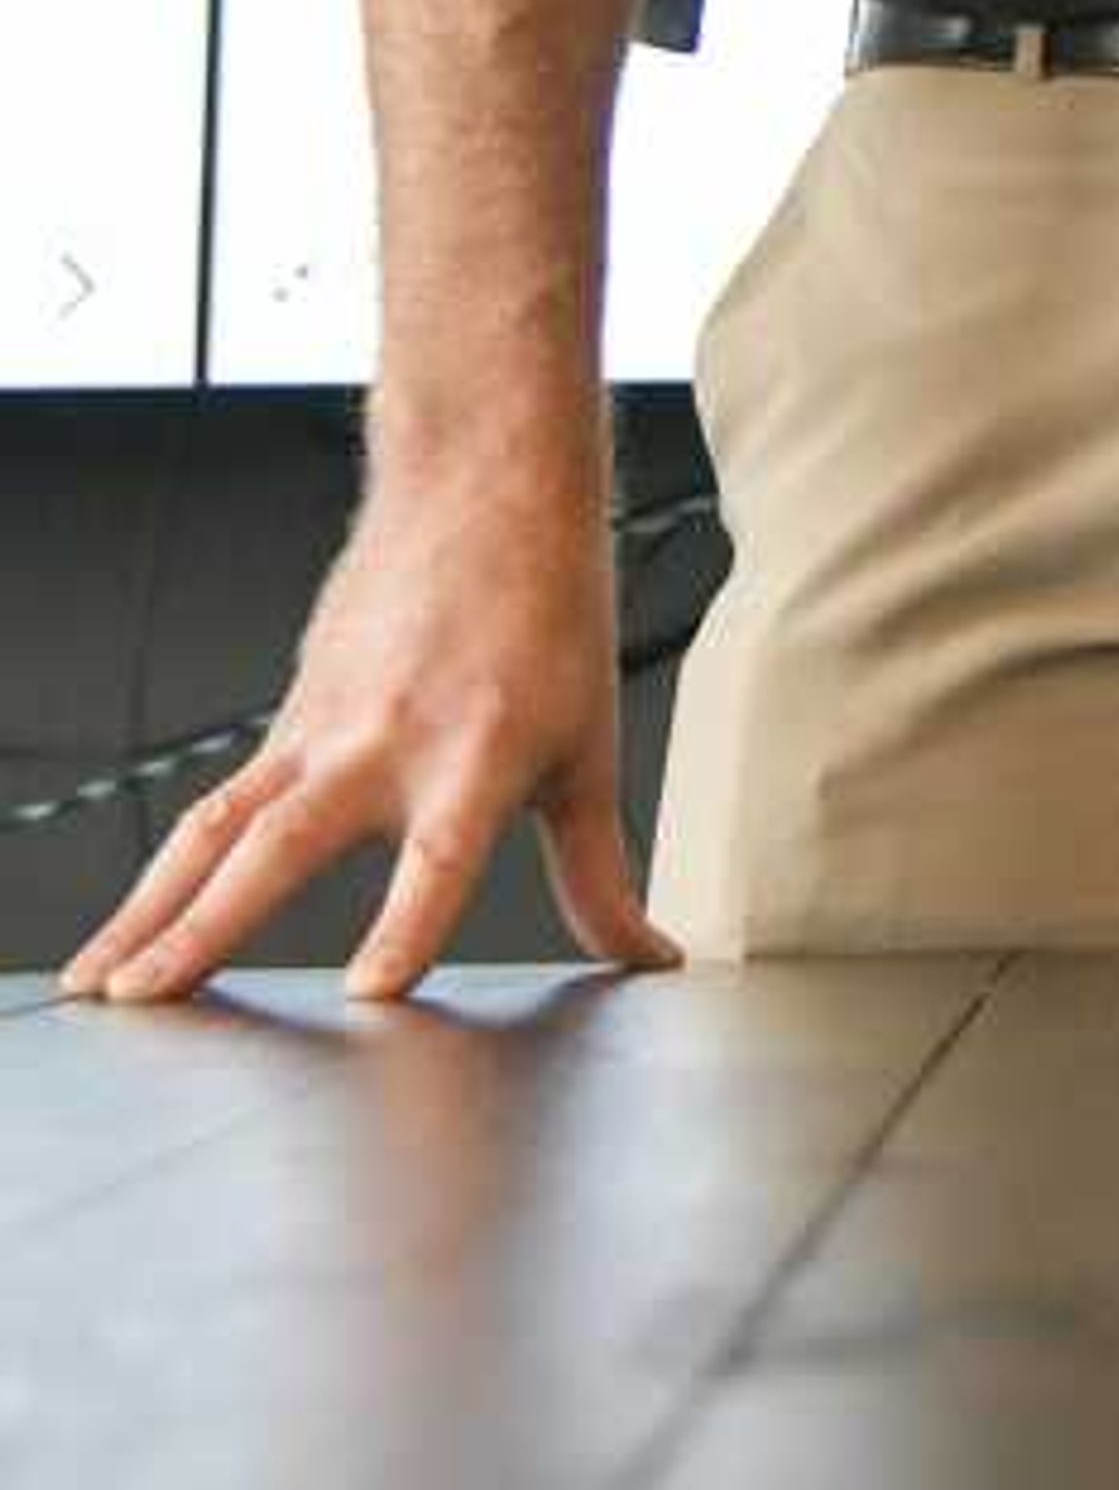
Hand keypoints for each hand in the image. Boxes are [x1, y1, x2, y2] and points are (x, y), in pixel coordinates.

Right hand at [59, 457, 677, 1008]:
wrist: (484, 491)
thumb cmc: (548, 621)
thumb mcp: (587, 754)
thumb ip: (599, 874)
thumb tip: (648, 958)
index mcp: (479, 756)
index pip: (442, 856)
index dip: (407, 923)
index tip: (368, 992)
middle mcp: (387, 745)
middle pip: (285, 843)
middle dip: (209, 927)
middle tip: (149, 998)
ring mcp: (322, 730)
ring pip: (218, 826)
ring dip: (151, 909)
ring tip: (100, 985)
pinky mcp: (288, 720)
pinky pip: (216, 804)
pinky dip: (166, 869)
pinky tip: (128, 927)